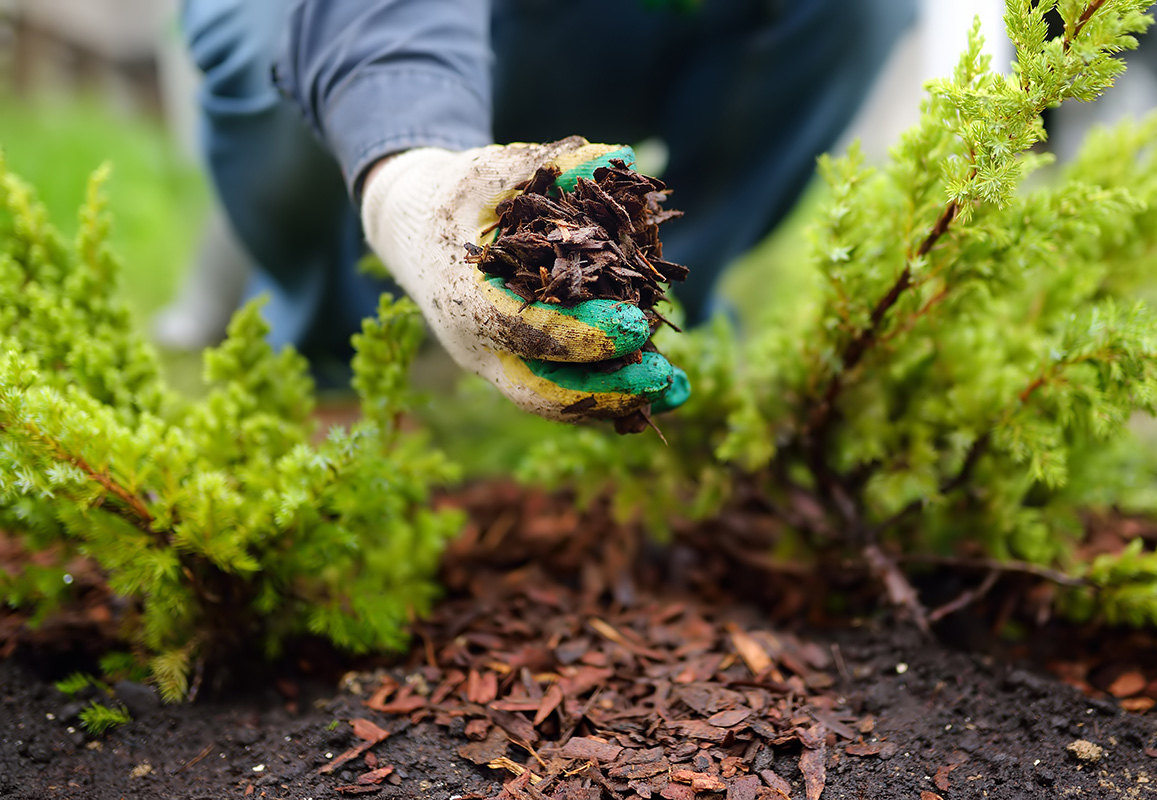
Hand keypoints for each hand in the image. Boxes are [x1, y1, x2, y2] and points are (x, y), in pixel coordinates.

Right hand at [360, 136, 688, 421]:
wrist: (412, 230)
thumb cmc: (454, 196)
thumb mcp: (490, 170)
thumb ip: (549, 164)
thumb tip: (619, 156)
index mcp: (463, 298)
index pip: (524, 329)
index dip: (583, 334)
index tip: (637, 325)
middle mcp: (476, 345)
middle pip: (542, 390)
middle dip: (605, 390)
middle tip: (663, 376)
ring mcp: (495, 364)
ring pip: (556, 401)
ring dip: (617, 401)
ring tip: (676, 390)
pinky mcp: (516, 367)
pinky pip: (564, 392)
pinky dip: (611, 395)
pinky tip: (662, 388)